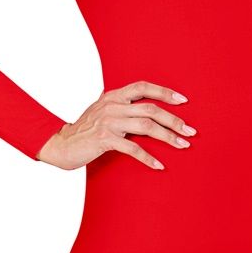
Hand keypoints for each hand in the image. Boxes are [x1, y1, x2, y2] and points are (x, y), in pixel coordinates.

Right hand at [35, 81, 196, 169]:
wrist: (61, 145)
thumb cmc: (84, 131)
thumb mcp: (101, 111)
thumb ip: (120, 107)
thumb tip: (143, 109)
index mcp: (113, 96)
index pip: (143, 87)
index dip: (164, 92)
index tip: (183, 100)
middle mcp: (112, 106)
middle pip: (151, 109)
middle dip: (174, 120)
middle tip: (190, 131)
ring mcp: (108, 122)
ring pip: (146, 126)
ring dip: (168, 136)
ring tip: (183, 145)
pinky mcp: (104, 139)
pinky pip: (132, 148)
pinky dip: (148, 157)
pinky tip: (159, 165)